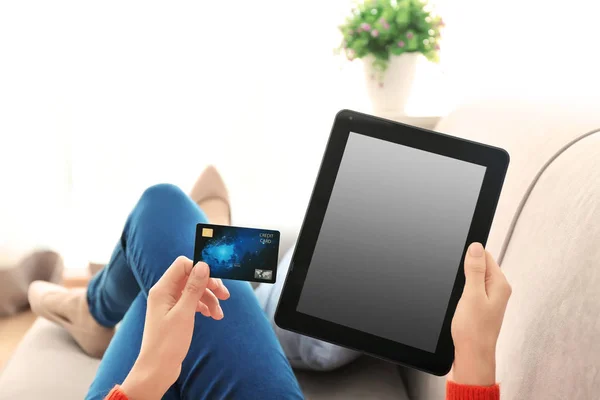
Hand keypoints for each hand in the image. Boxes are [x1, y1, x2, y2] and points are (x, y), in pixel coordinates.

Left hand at [121, 256, 229, 399]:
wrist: (157, 370)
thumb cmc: (167, 343)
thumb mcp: (184, 313)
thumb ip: (194, 288)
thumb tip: (203, 265)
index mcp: (162, 289)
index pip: (183, 265)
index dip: (200, 269)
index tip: (217, 280)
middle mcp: (164, 293)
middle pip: (191, 277)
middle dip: (209, 285)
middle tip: (225, 296)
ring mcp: (169, 304)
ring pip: (194, 291)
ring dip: (209, 299)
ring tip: (219, 314)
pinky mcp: (174, 314)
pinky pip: (192, 302)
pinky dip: (204, 307)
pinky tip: (212, 316)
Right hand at [451, 242, 510, 385]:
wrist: (472, 355)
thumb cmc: (473, 330)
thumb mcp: (471, 294)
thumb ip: (474, 269)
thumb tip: (476, 247)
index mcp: (499, 284)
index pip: (485, 256)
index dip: (469, 256)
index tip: (459, 264)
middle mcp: (498, 289)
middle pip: (479, 265)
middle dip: (465, 270)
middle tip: (459, 287)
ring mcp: (490, 298)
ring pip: (474, 278)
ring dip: (463, 282)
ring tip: (460, 298)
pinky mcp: (482, 305)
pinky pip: (472, 289)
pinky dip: (463, 291)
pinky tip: (459, 302)